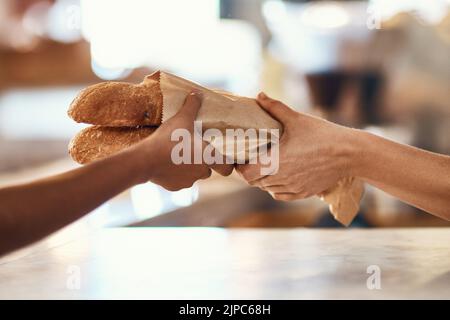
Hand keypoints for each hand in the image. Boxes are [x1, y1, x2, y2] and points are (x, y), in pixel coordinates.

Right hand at [132, 91, 232, 190]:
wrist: (146, 160)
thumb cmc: (170, 139)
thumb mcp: (182, 118)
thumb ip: (192, 106)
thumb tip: (197, 93)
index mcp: (208, 157)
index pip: (227, 168)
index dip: (227, 164)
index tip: (224, 160)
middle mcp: (202, 172)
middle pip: (208, 169)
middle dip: (202, 161)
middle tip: (193, 149)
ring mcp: (188, 182)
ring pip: (193, 175)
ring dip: (188, 167)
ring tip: (177, 154)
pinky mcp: (174, 187)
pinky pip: (178, 180)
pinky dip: (175, 174)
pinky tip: (166, 163)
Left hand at [237, 92, 355, 200]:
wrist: (350, 153)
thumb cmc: (323, 135)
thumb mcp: (297, 119)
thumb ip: (275, 108)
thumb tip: (260, 95)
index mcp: (276, 162)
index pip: (247, 174)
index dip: (241, 167)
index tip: (242, 158)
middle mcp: (282, 178)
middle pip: (255, 182)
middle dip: (251, 172)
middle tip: (252, 159)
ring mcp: (294, 187)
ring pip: (268, 189)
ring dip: (263, 180)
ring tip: (265, 166)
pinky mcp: (304, 193)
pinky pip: (282, 195)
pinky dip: (276, 188)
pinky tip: (279, 177)